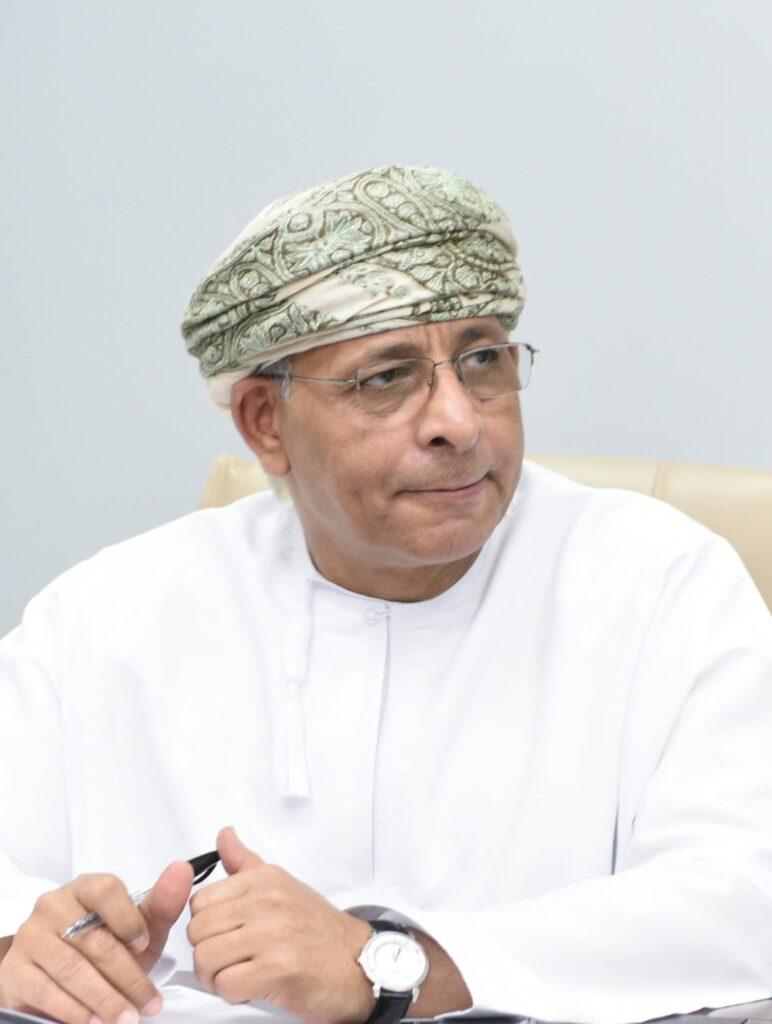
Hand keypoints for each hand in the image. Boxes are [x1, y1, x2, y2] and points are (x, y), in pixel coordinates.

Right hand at [0, 859, 193, 1023]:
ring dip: (105, 999)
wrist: (64, 980)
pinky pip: (47, 991)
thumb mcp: (140, 928)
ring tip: (128, 1018)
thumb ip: (162, 903)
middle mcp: (54, 906)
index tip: (145, 946)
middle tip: (149, 1004)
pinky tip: (95, 1022)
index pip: (105, 890)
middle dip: (127, 977)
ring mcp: (31, 937)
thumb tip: (182, 870)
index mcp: (85, 887)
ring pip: (72, 968)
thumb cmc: (108, 947)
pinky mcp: (15, 970)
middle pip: (94, 939)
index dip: (128, 919)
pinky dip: (75, 1011)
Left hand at [187, 826, 374, 1023]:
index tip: (225, 934)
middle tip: (231, 960)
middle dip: (208, 953)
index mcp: (264, 880)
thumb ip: (245, 863)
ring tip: (239, 973)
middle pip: (198, 931)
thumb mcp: (282, 885)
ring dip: (216, 977)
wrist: (357, 963)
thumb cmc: (319, 929)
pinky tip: (252, 987)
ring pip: (206, 959)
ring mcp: (272, 934)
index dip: (207, 925)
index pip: (200, 902)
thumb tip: (224, 835)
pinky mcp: (277, 969)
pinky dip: (233, 994)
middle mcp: (268, 902)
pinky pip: (225, 986)